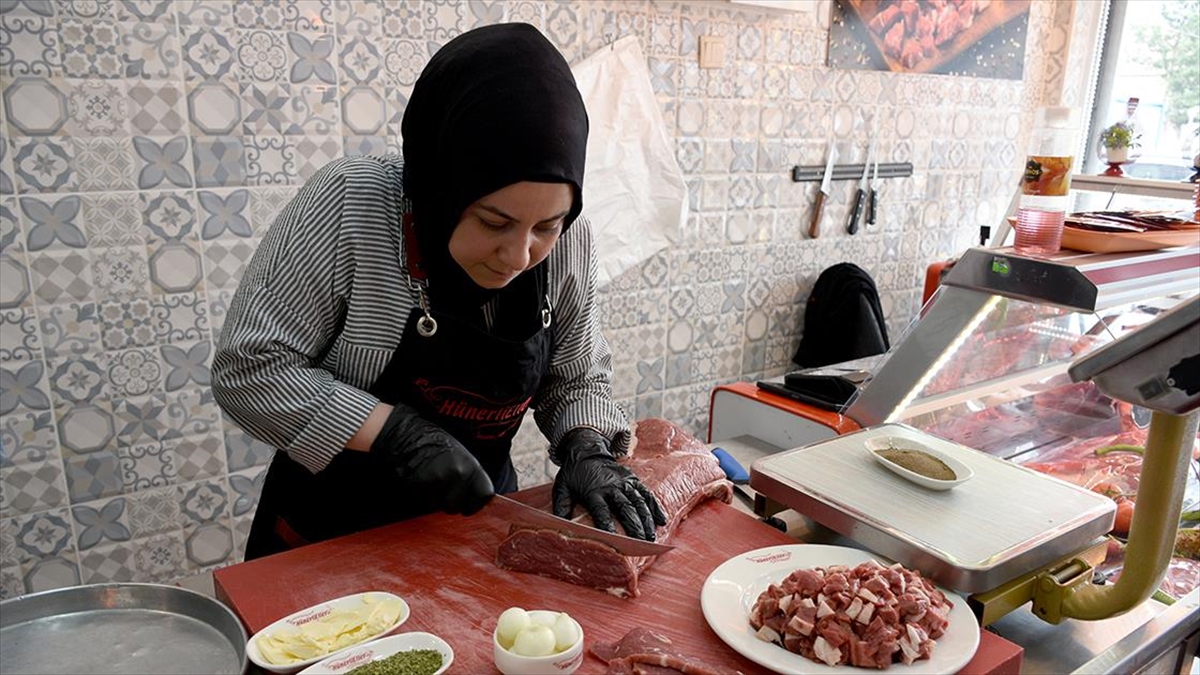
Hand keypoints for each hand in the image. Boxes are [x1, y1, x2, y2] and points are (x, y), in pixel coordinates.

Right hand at [370, 403, 493, 514]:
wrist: (411, 437)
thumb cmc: (437, 448)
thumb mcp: (462, 458)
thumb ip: (470, 478)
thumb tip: (477, 501)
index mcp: (472, 465)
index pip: (486, 494)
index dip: (477, 503)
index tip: (469, 504)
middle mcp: (459, 473)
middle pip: (459, 506)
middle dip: (451, 503)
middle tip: (443, 490)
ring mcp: (441, 479)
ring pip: (441, 507)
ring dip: (435, 501)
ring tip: (432, 483)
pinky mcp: (423, 484)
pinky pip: (425, 502)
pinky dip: (423, 496)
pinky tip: (422, 482)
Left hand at [552, 428, 666, 540]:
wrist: (586, 449)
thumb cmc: (574, 474)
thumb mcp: (562, 488)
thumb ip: (562, 506)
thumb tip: (559, 526)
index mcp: (593, 491)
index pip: (602, 511)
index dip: (608, 526)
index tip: (615, 542)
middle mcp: (611, 487)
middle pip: (625, 508)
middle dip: (635, 526)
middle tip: (641, 543)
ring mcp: (624, 482)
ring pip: (639, 502)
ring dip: (646, 519)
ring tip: (651, 537)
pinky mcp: (632, 479)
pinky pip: (646, 493)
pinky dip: (655, 506)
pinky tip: (661, 520)